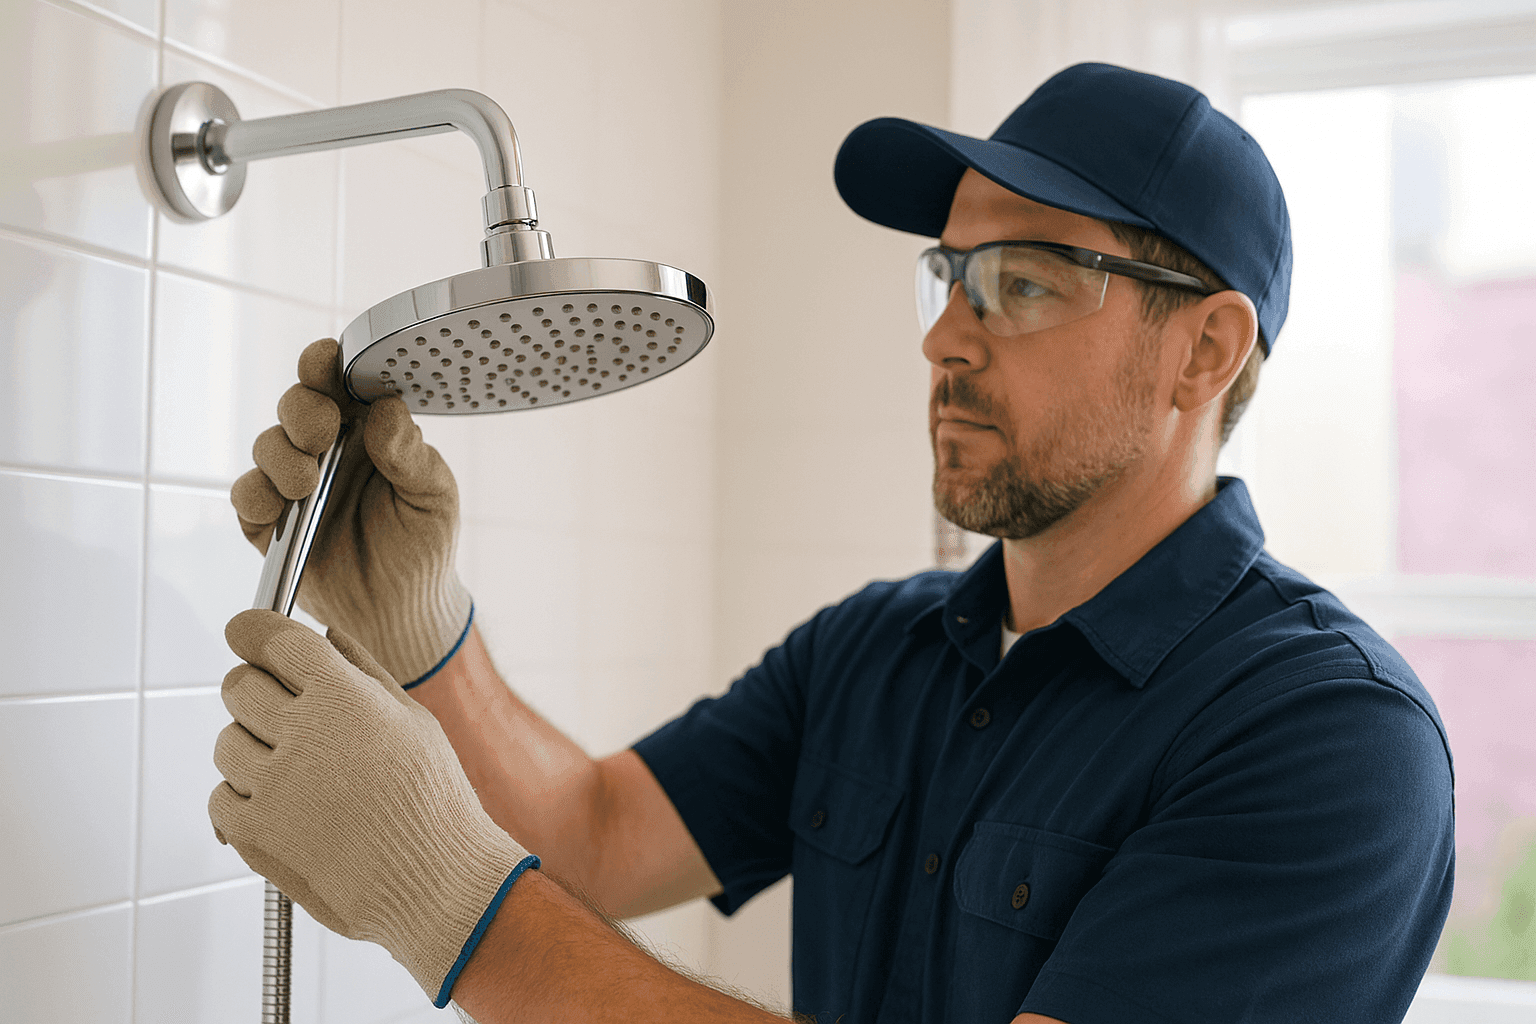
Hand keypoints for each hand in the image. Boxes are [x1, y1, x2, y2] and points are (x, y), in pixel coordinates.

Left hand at [210, 609, 537, 1005]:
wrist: (434, 882)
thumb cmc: (432, 802)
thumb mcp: (413, 719)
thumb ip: (361, 670)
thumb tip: (326, 635)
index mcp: (343, 696)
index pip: (270, 638)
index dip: (250, 629)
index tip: (246, 633)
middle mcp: (302, 733)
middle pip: (238, 684)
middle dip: (255, 689)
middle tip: (284, 713)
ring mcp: (272, 784)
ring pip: (225, 741)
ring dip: (250, 748)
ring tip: (299, 772)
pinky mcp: (254, 831)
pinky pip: (221, 796)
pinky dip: (244, 798)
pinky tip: (288, 806)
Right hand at [230, 338, 472, 684]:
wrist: (400, 613)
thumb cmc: (424, 546)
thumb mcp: (433, 498)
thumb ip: (411, 455)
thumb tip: (387, 410)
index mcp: (370, 430)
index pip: (342, 384)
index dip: (326, 365)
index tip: (323, 362)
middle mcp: (329, 449)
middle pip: (297, 405)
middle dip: (302, 410)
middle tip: (322, 432)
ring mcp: (296, 485)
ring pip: (268, 446)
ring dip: (281, 454)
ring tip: (307, 481)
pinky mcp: (271, 524)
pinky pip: (248, 498)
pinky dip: (255, 495)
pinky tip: (277, 504)